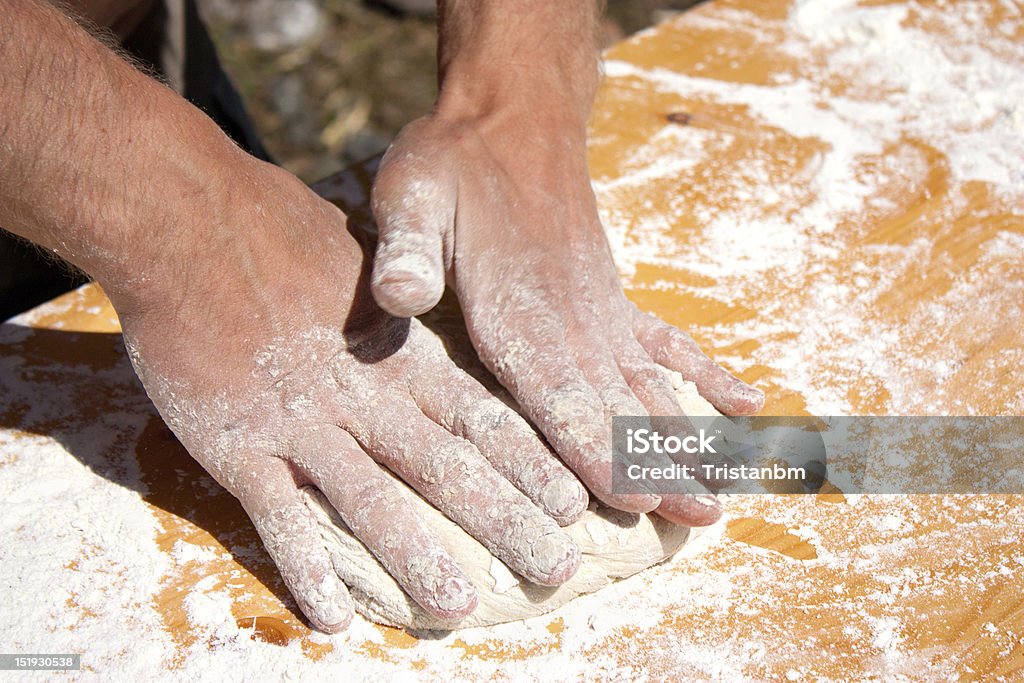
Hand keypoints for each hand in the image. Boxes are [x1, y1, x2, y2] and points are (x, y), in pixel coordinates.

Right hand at [110, 162, 586, 631]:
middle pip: (445, 468)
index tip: (577, 505)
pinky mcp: (236, 445)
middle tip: (556, 569)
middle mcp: (364, 396)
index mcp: (400, 355)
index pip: (481, 418)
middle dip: (504, 521)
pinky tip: (331, 618)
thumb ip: (406, 311)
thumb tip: (440, 322)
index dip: (530, 465)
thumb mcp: (368, 266)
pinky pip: (276, 517)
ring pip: (370, 501)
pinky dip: (304, 567)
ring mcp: (301, 423)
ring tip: (459, 607)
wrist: (189, 222)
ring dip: (416, 557)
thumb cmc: (282, 234)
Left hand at [369, 109, 763, 526]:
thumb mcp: (411, 194)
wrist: (513, 114)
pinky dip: (705, 373)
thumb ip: (408, 249)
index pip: (561, 393)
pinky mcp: (613, 296)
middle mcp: (572, 318)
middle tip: (701, 522)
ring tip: (723, 491)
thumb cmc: (453, 161)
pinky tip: (744, 404)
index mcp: (518, 309)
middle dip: (657, 468)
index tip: (636, 498)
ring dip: (685, 439)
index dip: (596, 448)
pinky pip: (667, 340)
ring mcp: (601, 309)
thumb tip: (401, 296)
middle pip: (617, 406)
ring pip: (650, 386)